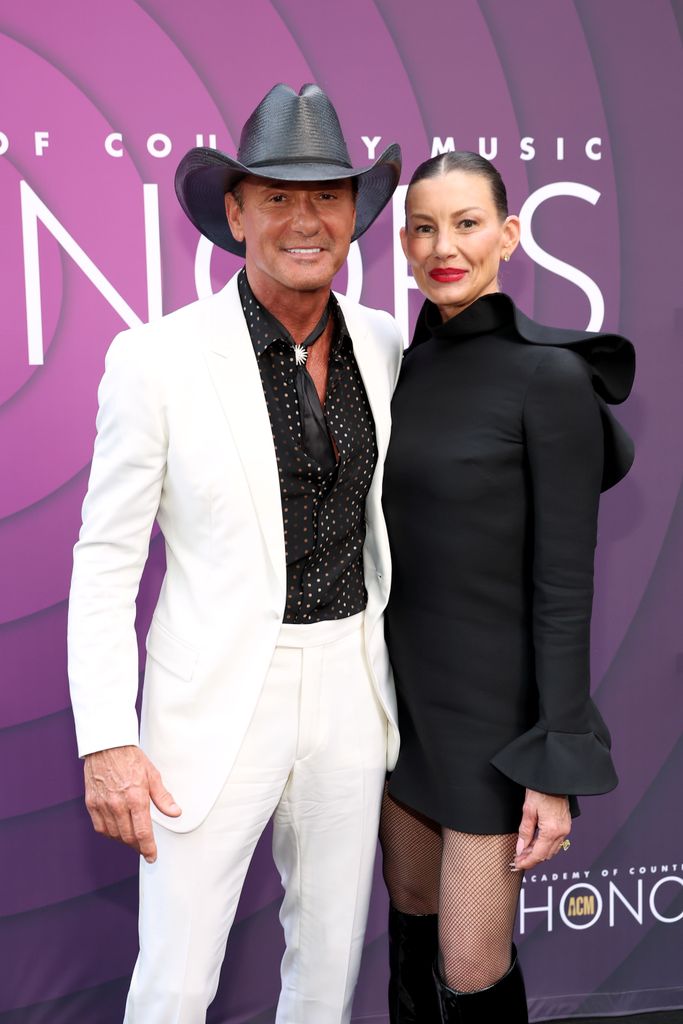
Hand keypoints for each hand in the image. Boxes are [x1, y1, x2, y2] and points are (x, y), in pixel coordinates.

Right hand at [84, 745, 180, 862]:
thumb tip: (175, 812)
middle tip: (144, 848)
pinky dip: (109, 833)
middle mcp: (118, 804)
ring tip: (133, 838)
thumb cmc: (130, 758)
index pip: (142, 832)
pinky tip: (117, 830)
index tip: (152, 856)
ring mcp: (103, 805)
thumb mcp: (153, 775)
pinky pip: (100, 827)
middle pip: (128, 837)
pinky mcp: (92, 804)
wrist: (106, 746)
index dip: (148, 848)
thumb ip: (163, 797)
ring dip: (124, 840)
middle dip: (138, 846)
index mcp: (136, 797)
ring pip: (114, 834)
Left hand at [512, 789, 570, 869]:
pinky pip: (556, 841)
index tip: (517, 864)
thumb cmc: (541, 789)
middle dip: (531, 859)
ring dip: (538, 853)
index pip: (538, 855)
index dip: (527, 862)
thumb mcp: (528, 810)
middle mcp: (561, 832)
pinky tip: (535, 842)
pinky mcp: (566, 824)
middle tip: (518, 859)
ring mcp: (565, 828)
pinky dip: (545, 845)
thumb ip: (524, 832)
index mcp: (551, 830)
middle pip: (546, 855)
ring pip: (551, 850)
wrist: (554, 777)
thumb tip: (520, 848)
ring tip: (524, 851)